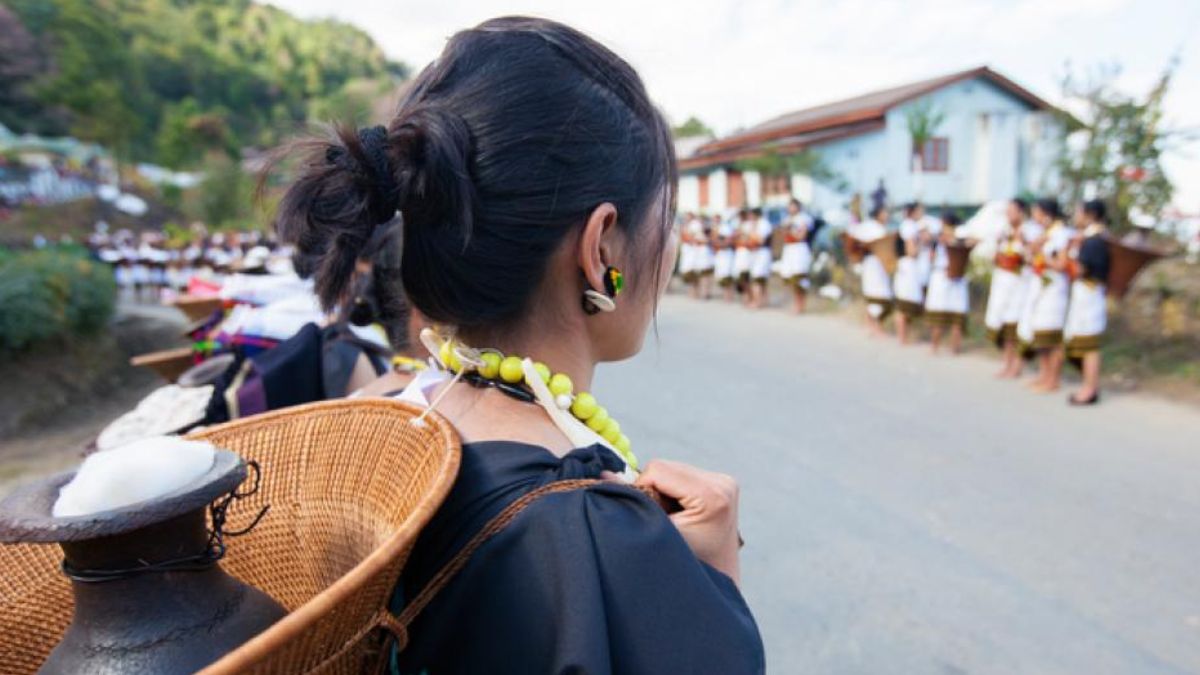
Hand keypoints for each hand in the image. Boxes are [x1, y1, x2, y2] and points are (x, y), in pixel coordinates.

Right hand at [634, 459, 741, 583]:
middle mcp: (723, 483)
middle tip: (659, 522)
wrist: (715, 582)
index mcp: (712, 494)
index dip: (642, 491)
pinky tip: (679, 514)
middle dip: (653, 491)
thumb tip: (602, 473)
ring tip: (671, 520)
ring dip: (662, 491)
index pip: (658, 470)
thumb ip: (630, 501)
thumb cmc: (685, 565)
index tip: (647, 519)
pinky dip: (672, 491)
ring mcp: (725, 482)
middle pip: (665, 467)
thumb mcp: (654, 533)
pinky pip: (681, 475)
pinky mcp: (722, 484)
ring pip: (671, 469)